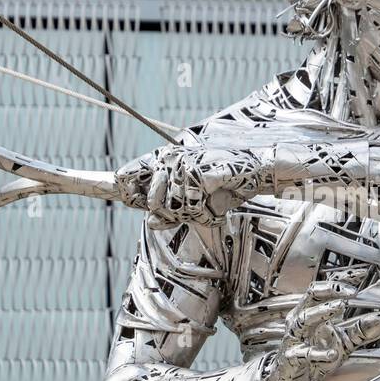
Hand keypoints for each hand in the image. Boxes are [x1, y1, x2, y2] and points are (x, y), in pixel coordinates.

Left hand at [115, 144, 266, 227]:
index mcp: (164, 161)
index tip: (122, 190)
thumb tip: (150, 221)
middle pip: (150, 201)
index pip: (128, 174)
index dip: (125, 188)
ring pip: (172, 208)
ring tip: (210, 206)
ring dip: (194, 215)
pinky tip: (217, 209)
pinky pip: (192, 207)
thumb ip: (169, 209)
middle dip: (170, 213)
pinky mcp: (198, 172)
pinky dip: (207, 215)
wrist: (257, 169)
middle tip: (192, 211)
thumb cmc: (225, 184)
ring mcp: (183, 164)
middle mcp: (169, 159)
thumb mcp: (194, 200)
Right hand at [262, 282, 379, 380]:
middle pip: (312, 295)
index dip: (342, 279)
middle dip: (331, 289)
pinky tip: (332, 353)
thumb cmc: (315, 355)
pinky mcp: (293, 357)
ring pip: (304, 318)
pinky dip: (319, 353)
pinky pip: (304, 353)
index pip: (326, 288)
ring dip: (322, 311)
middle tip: (352, 291)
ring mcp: (295, 337)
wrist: (290, 377)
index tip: (361, 274)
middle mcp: (302, 319)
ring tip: (339, 306)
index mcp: (313, 311)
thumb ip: (362, 330)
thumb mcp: (343, 341)